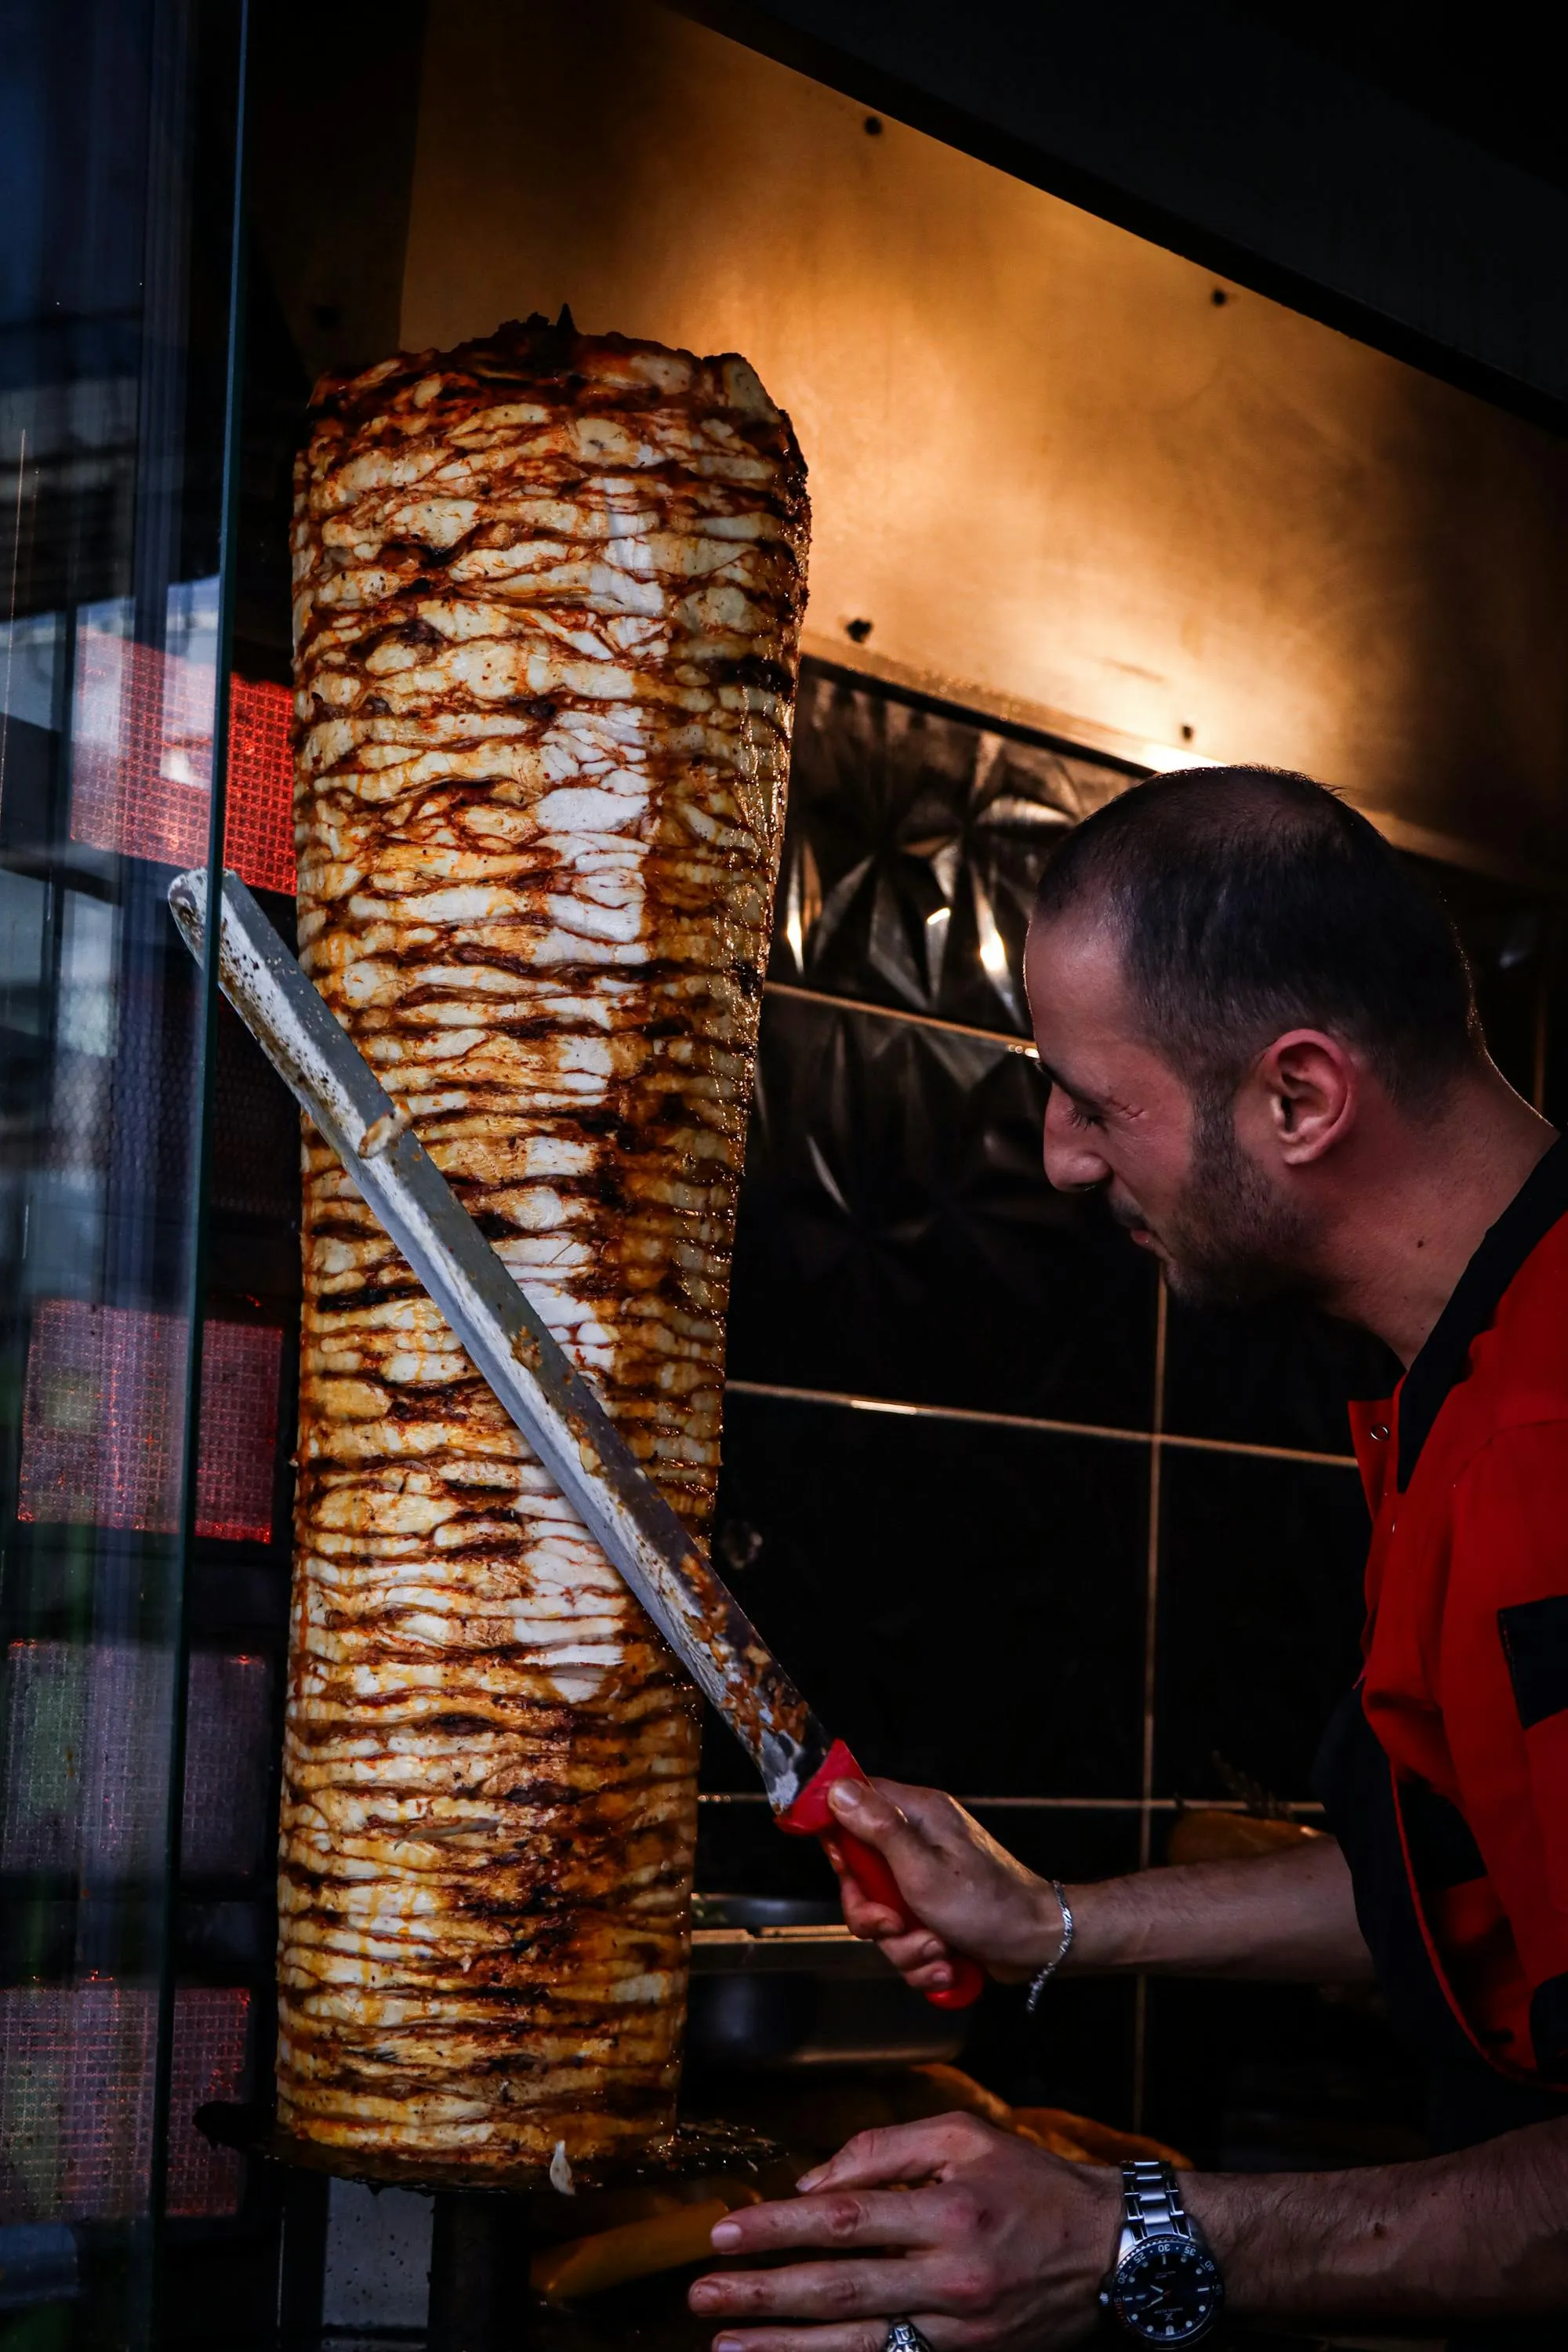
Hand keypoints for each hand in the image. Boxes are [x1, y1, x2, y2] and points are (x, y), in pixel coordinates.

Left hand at [688, 2111, 1119, 2351]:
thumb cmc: (1032, 2184)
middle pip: (838, 2288)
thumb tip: (811, 2184)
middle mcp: (950, 2276)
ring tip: (725, 2347)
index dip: (778, 2227)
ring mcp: (958, 2329)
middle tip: (703, 2295)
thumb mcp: (966, 2136)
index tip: (723, 2232)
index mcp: (948, 2209)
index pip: (844, 2218)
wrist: (1113, 2253)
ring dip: (784, 2348)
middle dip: (764, 2294)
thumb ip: (885, 2150)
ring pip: (856, 2343)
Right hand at [825, 1778, 1064, 1993]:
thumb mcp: (923, 1870)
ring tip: (937, 1949)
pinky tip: (947, 1961)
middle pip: (860, 1872)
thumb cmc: (990, 1904)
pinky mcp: (933, 1911)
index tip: (844, 1868)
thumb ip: (878, 1829)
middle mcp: (919, 1840)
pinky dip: (921, 1957)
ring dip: (903, 1945)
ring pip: (881, 1914)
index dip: (838, 1836)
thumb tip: (839, 1790)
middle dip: (874, 1914)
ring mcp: (926, 1878)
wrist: (1039, 1945)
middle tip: (896, 1925)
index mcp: (917, 1814)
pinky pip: (903, 1937)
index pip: (854, 1803)